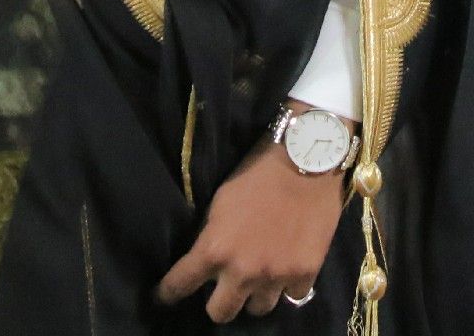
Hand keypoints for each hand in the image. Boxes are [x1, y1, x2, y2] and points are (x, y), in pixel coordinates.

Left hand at [156, 126, 350, 322]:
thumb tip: (205, 260)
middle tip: (224, 288)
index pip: (179, 285)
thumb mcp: (221, 202)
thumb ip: (211, 237)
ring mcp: (275, 276)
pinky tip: (287, 268)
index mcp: (214, 249)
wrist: (308, 160)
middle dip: (218, 301)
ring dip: (255, 294)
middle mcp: (242, 271)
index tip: (165, 296)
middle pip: (220, 313)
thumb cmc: (259, 173)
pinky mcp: (305, 273)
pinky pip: (292, 295)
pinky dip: (287, 285)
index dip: (168, 293)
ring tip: (260, 277)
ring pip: (258, 309)